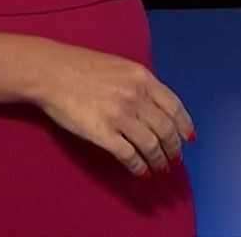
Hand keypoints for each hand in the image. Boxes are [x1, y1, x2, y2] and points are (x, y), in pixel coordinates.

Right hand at [28, 42, 195, 177]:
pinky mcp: (102, 133)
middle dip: (173, 147)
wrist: (52, 72)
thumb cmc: (83, 67)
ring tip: (160, 168)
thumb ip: (141, 85)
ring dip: (159, 160)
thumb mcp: (121, 67)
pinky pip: (128, 155)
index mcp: (143, 78)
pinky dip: (139, 167)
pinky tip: (141, 172)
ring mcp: (119, 116)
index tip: (189, 139)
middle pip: (165, 129)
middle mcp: (135, 96)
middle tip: (174, 158)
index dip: (184, 126)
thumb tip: (158, 108)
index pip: (174, 106)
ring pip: (151, 145)